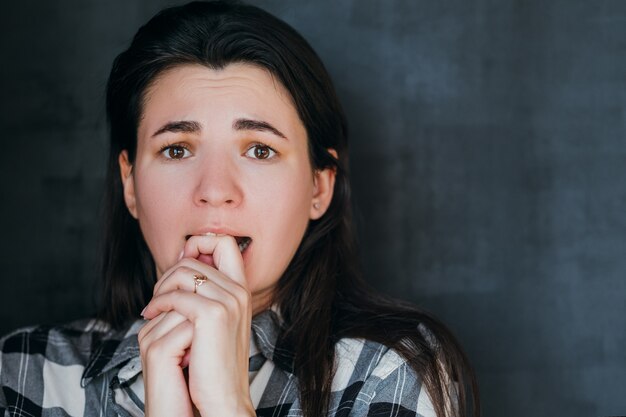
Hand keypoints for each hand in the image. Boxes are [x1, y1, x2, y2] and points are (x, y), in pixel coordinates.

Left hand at [138, 235, 254, 416]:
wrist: (222, 398)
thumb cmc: (213, 364)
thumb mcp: (214, 321)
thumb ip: (205, 292)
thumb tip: (183, 261)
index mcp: (241, 290)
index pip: (225, 242)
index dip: (200, 244)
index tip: (182, 264)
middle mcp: (238, 291)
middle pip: (196, 256)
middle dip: (169, 272)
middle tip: (158, 296)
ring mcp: (228, 301)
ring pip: (183, 272)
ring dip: (160, 288)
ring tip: (153, 309)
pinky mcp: (212, 315)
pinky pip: (175, 295)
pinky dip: (157, 304)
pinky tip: (151, 317)